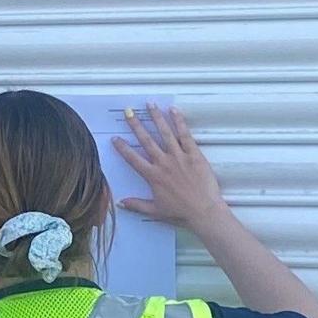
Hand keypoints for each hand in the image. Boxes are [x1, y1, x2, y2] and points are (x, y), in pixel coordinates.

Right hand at [115, 103, 227, 230]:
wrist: (203, 211)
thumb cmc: (180, 213)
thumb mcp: (155, 211)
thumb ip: (137, 205)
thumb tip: (120, 203)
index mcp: (153, 176)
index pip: (133, 159)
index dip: (123, 148)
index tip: (115, 138)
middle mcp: (163, 163)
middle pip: (146, 140)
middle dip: (136, 125)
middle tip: (128, 112)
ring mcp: (178, 157)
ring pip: (164, 133)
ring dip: (156, 117)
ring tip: (149, 104)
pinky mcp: (193, 154)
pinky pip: (185, 135)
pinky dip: (179, 121)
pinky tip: (173, 110)